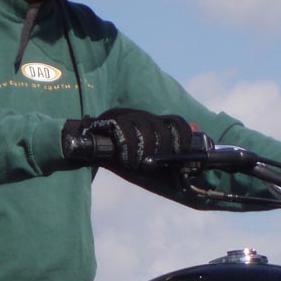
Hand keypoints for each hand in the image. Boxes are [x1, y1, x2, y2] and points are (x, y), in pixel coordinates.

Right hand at [62, 109, 194, 169]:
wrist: (85, 150)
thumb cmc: (116, 156)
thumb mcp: (144, 158)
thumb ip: (167, 152)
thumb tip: (196, 133)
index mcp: (150, 122)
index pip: (176, 122)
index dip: (184, 136)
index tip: (184, 152)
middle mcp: (140, 115)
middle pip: (162, 128)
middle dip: (163, 149)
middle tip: (155, 164)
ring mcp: (125, 116)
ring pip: (146, 130)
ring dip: (145, 152)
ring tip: (139, 165)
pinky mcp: (110, 120)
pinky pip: (126, 132)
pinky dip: (130, 151)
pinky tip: (128, 162)